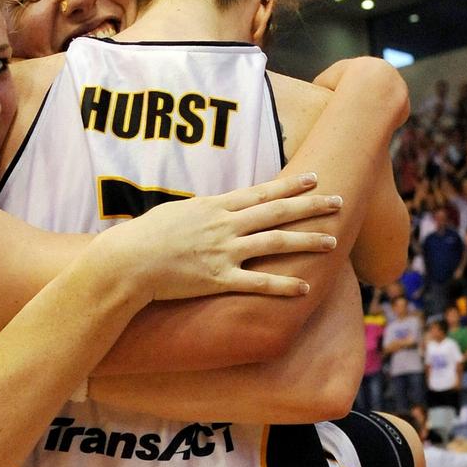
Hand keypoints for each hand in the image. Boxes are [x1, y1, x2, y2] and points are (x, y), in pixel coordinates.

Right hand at [97, 172, 341, 301]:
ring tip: (333, 241)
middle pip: (277, 212)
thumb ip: (201, 212)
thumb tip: (214, 209)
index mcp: (214, 207)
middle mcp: (225, 226)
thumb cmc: (144, 236)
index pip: (261, 192)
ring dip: (307, 242)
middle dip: (311, 206)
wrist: (128, 261)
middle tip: (338, 201)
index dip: (291, 185)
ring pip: (275, 243)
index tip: (315, 178)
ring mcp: (224, 252)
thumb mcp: (175, 213)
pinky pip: (257, 284)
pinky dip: (283, 286)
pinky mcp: (218, 280)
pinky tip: (305, 288)